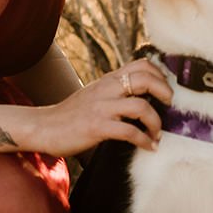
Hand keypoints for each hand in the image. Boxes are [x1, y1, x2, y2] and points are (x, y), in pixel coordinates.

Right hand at [32, 59, 172, 156]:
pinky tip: (149, 147)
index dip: (160, 75)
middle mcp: (107, 89)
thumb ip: (114, 90)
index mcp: (108, 80)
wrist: (44, 127)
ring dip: (156, 122)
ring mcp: (102, 108)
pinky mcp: (97, 127)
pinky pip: (129, 132)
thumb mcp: (94, 94)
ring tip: (157, 134)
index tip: (166, 90)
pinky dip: (144, 140)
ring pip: (141, 106)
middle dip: (165, 92)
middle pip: (145, 79)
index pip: (141, 65)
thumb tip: (141, 95)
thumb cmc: (71, 114)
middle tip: (169, 106)